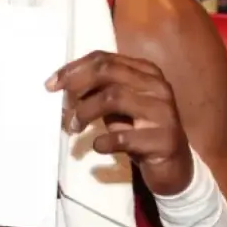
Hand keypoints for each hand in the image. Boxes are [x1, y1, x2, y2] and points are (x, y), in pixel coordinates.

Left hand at [47, 51, 192, 195]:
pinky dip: (104, 141)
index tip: (51, 84)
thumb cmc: (140, 132)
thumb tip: (63, 85)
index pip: (104, 59)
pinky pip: (125, 137)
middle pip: (107, 72)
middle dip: (77, 85)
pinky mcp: (164, 140)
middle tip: (62, 105)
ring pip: (113, 97)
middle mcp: (157, 86)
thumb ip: (98, 91)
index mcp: (146, 72)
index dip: (73, 69)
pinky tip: (98, 146)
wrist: (174, 167)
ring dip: (85, 112)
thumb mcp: (119, 107)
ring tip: (74, 128)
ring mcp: (163, 112)